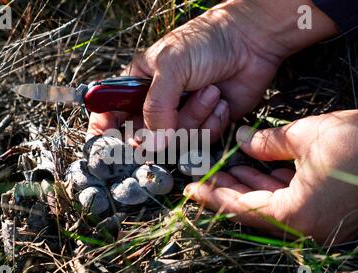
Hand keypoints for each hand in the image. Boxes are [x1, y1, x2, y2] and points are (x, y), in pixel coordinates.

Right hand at [88, 0, 336, 141]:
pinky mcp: (203, 126)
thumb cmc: (205, 44)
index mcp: (136, 86)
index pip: (108, 115)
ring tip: (209, 91)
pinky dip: (213, 122)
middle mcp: (154, 106)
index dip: (107, 134)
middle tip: (175, 114)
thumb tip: (152, 143)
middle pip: (142, 139)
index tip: (114, 142)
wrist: (250, 43)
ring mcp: (179, 118)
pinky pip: (200, 141)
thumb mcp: (171, 66)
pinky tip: (220, 100)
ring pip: (175, 141)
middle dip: (162, 129)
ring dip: (195, 117)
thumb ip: (156, 106)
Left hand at [184, 110, 357, 243]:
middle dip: (227, 188)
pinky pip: (288, 199)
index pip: (241, 208)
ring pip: (270, 203)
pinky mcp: (326, 209)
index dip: (213, 196)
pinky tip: (253, 166)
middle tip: (203, 173)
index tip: (190, 189)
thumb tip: (242, 139)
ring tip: (223, 166)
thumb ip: (267, 142)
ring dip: (247, 184)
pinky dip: (270, 183)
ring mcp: (317, 220)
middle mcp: (305, 226)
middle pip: (253, 208)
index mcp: (296, 215)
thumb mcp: (306, 136)